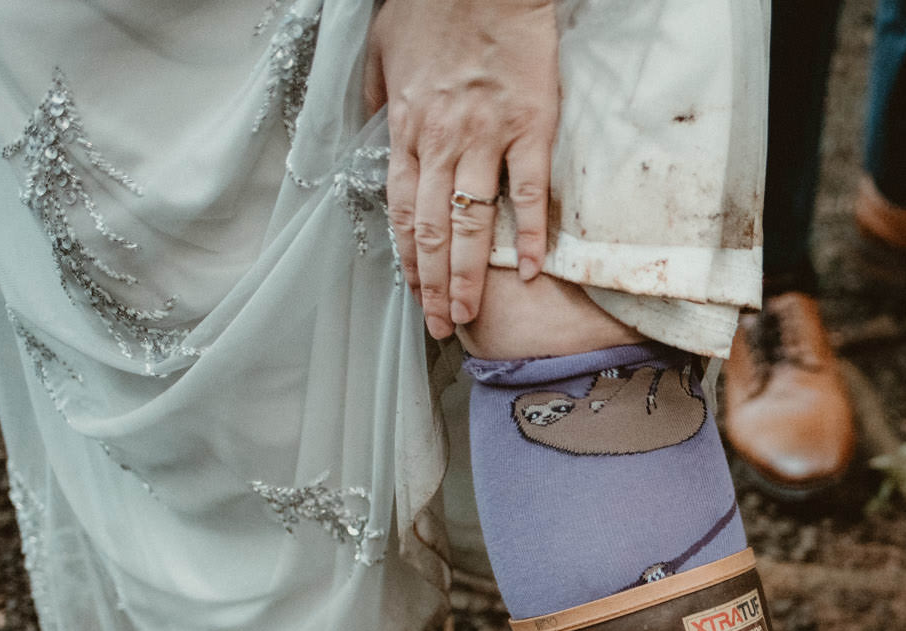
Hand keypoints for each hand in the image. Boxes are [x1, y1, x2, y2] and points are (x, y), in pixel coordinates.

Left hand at [365, 0, 558, 338]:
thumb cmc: (431, 7)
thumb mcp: (381, 48)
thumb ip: (377, 96)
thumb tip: (373, 127)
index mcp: (407, 127)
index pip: (404, 211)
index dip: (408, 260)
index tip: (413, 294)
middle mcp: (443, 141)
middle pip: (435, 229)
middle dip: (433, 284)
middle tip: (439, 325)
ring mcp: (488, 138)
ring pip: (475, 222)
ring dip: (471, 275)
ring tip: (469, 314)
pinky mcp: (530, 127)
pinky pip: (529, 192)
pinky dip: (531, 235)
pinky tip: (533, 270)